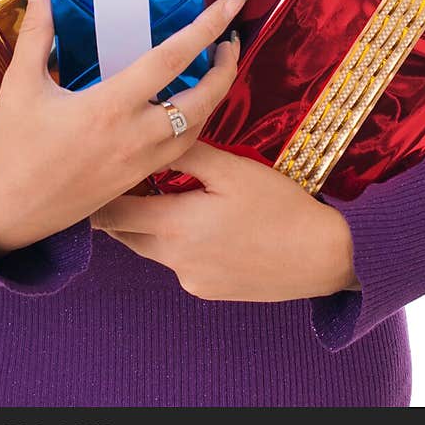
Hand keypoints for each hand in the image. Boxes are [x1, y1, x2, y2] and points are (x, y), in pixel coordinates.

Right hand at [0, 0, 247, 259]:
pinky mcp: (137, 181)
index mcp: (108, 108)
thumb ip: (37, 29)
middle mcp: (134, 137)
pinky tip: (190, 107)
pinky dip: (196, 124)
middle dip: (226, 68)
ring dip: (216, 97)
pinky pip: (182, 150)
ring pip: (198, 129)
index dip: (204, 30)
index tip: (228, 7)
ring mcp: (140, 164)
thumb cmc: (9, 149)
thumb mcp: (19, 84)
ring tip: (218, 69)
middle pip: (202, 100)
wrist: (2, 216)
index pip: (171, 61)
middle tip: (230, 40)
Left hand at [91, 140, 359, 300]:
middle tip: (133, 175)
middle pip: (123, 233)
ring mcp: (188, 278)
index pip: (110, 214)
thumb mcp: (233, 169)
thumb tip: (155, 134)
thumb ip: (188, 152)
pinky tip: (207, 222)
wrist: (322, 258)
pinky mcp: (204, 290)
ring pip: (148, 248)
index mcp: (175, 226)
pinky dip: (178, 241)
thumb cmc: (280, 207)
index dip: (103, 191)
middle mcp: (173, 259)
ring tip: (167, 192)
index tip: (106, 168)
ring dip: (149, 222)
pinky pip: (176, 262)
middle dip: (122, 206)